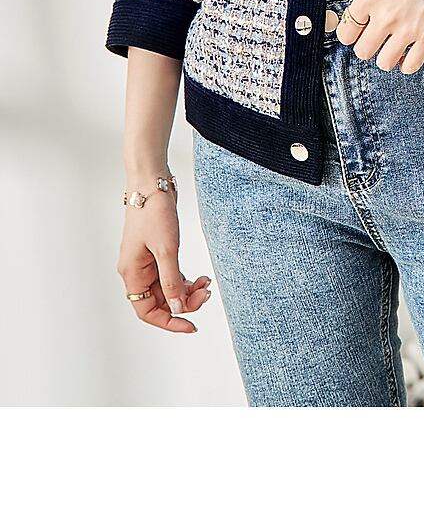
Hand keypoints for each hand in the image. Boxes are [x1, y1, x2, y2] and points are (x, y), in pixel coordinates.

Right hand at [117, 186, 211, 333]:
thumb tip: (177, 308)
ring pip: (168, 289)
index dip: (169, 322)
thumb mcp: (166, 250)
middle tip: (205, 295)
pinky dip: (186, 279)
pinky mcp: (158, 251)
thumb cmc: (153, 212)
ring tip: (206, 284)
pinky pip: (172, 275)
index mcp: (132, 273)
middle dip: (184, 303)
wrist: (152, 183)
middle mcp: (137, 271)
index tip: (190, 325)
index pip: (147, 311)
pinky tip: (201, 277)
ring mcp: (147, 261)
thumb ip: (171, 282)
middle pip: (160, 301)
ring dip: (188, 291)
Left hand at [335, 0, 423, 75]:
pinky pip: (411, 66)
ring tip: (393, 48)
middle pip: (362, 51)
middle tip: (375, 41)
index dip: (351, 34)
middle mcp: (385, 15)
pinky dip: (408, 64)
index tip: (356, 34)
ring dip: (387, 57)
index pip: (346, 31)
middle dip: (368, 47)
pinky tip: (409, 54)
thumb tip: (368, 8)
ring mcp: (407, 28)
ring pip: (384, 63)